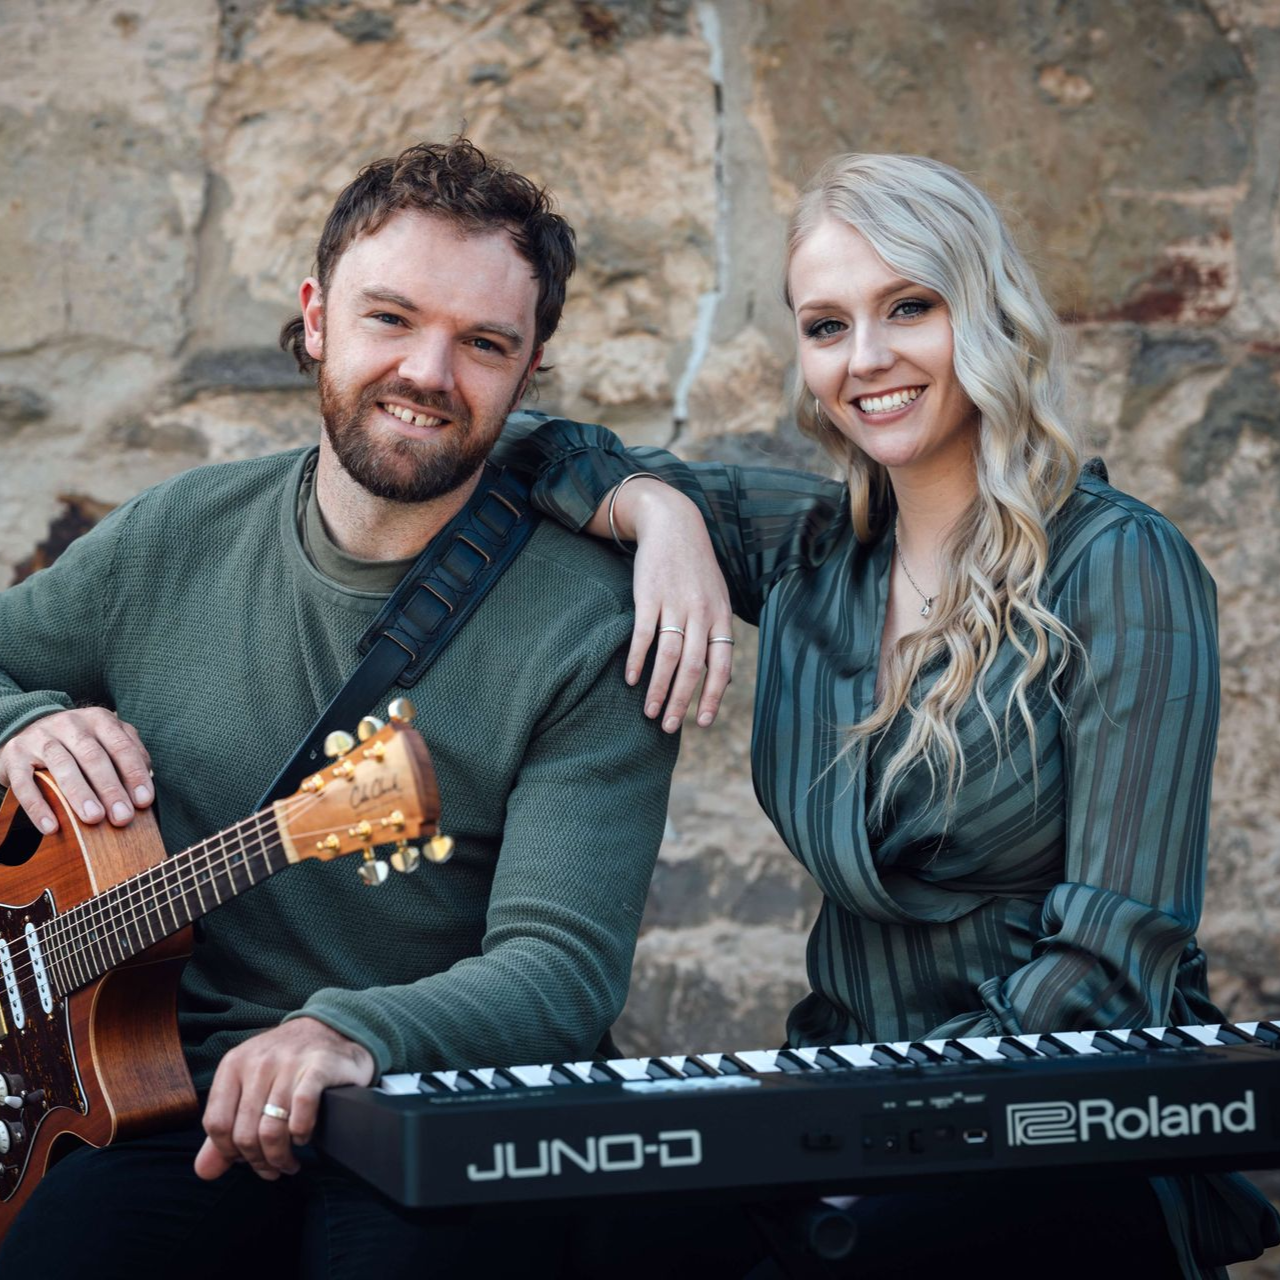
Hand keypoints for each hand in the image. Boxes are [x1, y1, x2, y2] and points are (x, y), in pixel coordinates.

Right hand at [0, 708, 152, 833]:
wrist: (29, 730)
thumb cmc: (79, 743)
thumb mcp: (106, 739)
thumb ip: (129, 753)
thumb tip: (148, 779)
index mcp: (99, 720)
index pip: (121, 746)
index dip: (134, 773)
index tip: (144, 801)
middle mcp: (70, 724)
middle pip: (93, 756)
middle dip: (110, 789)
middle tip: (123, 817)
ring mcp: (40, 738)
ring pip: (62, 766)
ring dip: (80, 794)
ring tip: (94, 818)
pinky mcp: (14, 756)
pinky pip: (24, 783)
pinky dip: (38, 807)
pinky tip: (52, 827)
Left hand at [195, 1018, 375, 1180]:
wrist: (329, 1029)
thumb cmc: (284, 1065)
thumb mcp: (247, 1087)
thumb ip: (225, 1128)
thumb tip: (205, 1171)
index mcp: (234, 1064)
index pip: (217, 1124)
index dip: (229, 1152)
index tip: (245, 1160)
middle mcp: (259, 1061)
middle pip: (245, 1133)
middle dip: (259, 1161)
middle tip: (273, 1169)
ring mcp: (289, 1062)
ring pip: (272, 1130)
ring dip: (280, 1157)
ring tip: (289, 1163)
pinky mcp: (318, 1066)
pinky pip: (301, 1112)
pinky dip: (301, 1134)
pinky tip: (304, 1136)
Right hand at [612, 480, 734, 731]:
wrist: (673, 523)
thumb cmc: (695, 567)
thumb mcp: (717, 597)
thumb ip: (717, 635)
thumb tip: (721, 680)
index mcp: (721, 616)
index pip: (721, 665)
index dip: (712, 697)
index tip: (701, 722)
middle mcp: (702, 612)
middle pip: (693, 667)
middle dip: (681, 702)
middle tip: (668, 727)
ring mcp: (675, 603)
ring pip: (669, 656)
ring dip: (657, 688)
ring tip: (648, 710)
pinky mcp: (649, 595)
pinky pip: (643, 635)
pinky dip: (636, 659)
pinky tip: (629, 678)